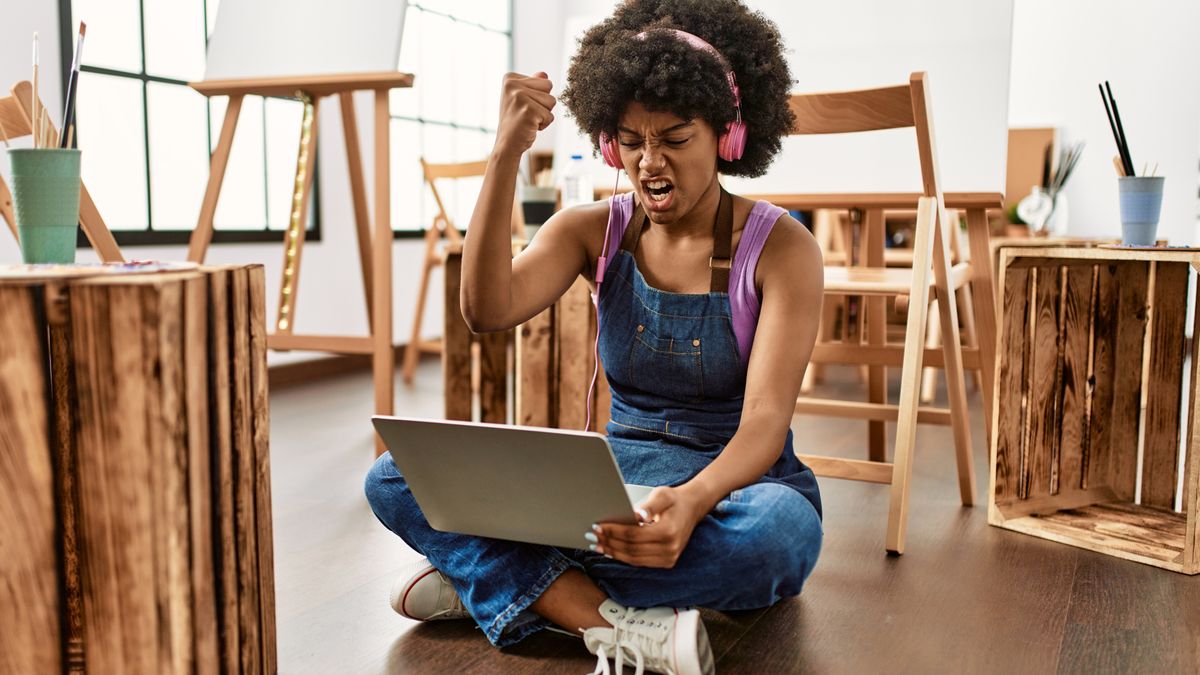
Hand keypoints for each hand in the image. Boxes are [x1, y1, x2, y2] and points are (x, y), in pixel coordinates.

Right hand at [494, 72, 555, 156]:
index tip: (523, 106)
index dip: (538, 96)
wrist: (507, 144)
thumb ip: (533, 84)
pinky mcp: (528, 111)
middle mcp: (512, 85)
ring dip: (544, 114)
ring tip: (528, 119)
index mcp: (510, 78)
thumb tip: (544, 74)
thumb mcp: (522, 99)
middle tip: (527, 113)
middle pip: (549, 87)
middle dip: (544, 103)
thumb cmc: (515, 122)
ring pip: (552, 101)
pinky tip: (529, 126)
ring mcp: (519, 97)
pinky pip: (550, 116)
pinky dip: (543, 125)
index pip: (544, 80)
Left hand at [592, 486, 707, 568]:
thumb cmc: (674, 500)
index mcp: (669, 531)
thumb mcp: (662, 495)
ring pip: (633, 559)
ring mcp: (669, 558)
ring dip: (613, 552)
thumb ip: (649, 506)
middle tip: (592, 535)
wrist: (692, 509)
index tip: (598, 526)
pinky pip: (639, 562)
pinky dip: (623, 557)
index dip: (613, 531)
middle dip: (609, 542)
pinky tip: (611, 550)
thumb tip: (637, 515)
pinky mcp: (666, 562)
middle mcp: (670, 548)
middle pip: (631, 549)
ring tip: (597, 544)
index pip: (634, 535)